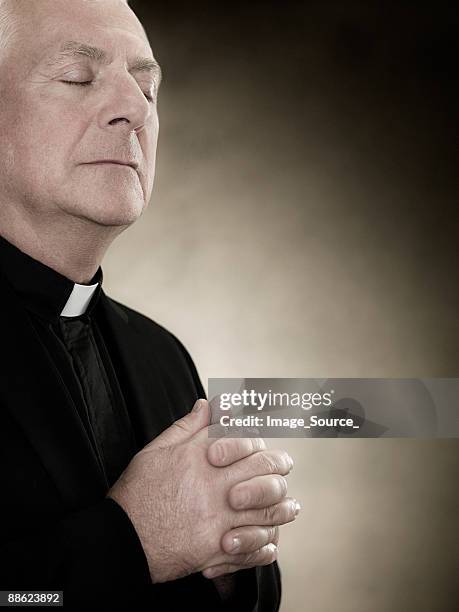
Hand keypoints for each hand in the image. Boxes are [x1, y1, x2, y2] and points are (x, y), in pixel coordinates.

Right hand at [106, 399, 298, 582]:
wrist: (120, 539)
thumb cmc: (137, 492)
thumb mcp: (157, 450)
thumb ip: (188, 427)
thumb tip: (208, 405)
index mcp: (202, 457)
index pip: (248, 441)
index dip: (259, 444)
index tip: (264, 449)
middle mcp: (215, 486)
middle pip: (266, 472)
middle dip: (279, 469)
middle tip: (284, 471)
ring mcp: (219, 519)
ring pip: (268, 510)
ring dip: (283, 508)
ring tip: (289, 507)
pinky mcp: (217, 550)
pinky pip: (254, 546)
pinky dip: (266, 544)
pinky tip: (269, 541)